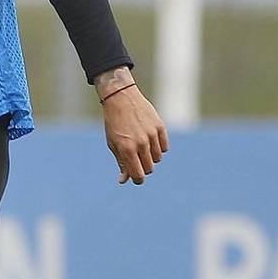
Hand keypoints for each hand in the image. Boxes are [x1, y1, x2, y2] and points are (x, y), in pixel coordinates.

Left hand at [96, 69, 168, 184]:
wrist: (121, 98)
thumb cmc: (114, 122)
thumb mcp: (113, 143)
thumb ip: (121, 162)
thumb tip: (124, 180)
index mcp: (126, 149)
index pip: (138, 175)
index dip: (137, 179)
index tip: (135, 177)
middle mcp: (141, 143)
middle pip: (149, 169)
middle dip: (142, 167)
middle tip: (135, 158)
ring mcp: (152, 135)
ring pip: (157, 158)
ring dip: (150, 157)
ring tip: (141, 146)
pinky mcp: (160, 127)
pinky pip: (164, 148)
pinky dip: (158, 148)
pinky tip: (149, 140)